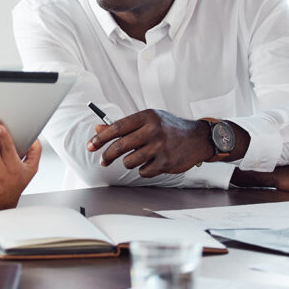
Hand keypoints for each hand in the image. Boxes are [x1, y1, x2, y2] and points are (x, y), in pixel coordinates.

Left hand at [88, 109, 211, 176]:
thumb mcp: (147, 121)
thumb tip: (98, 128)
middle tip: (102, 160)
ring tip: (135, 158)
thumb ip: (123, 125)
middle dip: (107, 155)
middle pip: (120, 146)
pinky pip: (143, 171)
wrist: (197, 138)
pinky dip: (143, 169)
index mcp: (146, 117)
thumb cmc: (168, 128)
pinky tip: (151, 162)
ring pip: (130, 161)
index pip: (116, 127)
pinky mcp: (166, 162)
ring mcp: (160, 147)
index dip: (100, 138)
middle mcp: (153, 130)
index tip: (91, 145)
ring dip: (128, 162)